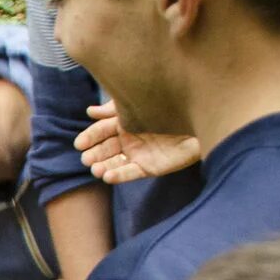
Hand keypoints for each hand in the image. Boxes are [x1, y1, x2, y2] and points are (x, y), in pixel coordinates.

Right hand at [76, 101, 200, 184]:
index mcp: (125, 124)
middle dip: (95, 155)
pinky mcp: (149, 167)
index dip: (90, 138)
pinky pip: (131, 173)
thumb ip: (114, 109)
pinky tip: (108, 176)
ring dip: (104, 167)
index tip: (79, 144)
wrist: (199, 117)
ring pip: (116, 163)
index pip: (102, 132)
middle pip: (106, 150)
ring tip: (95, 169)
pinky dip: (119, 175)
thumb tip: (90, 111)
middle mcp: (129, 140)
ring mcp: (139, 155)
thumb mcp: (137, 103)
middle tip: (86, 159)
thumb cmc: (168, 106)